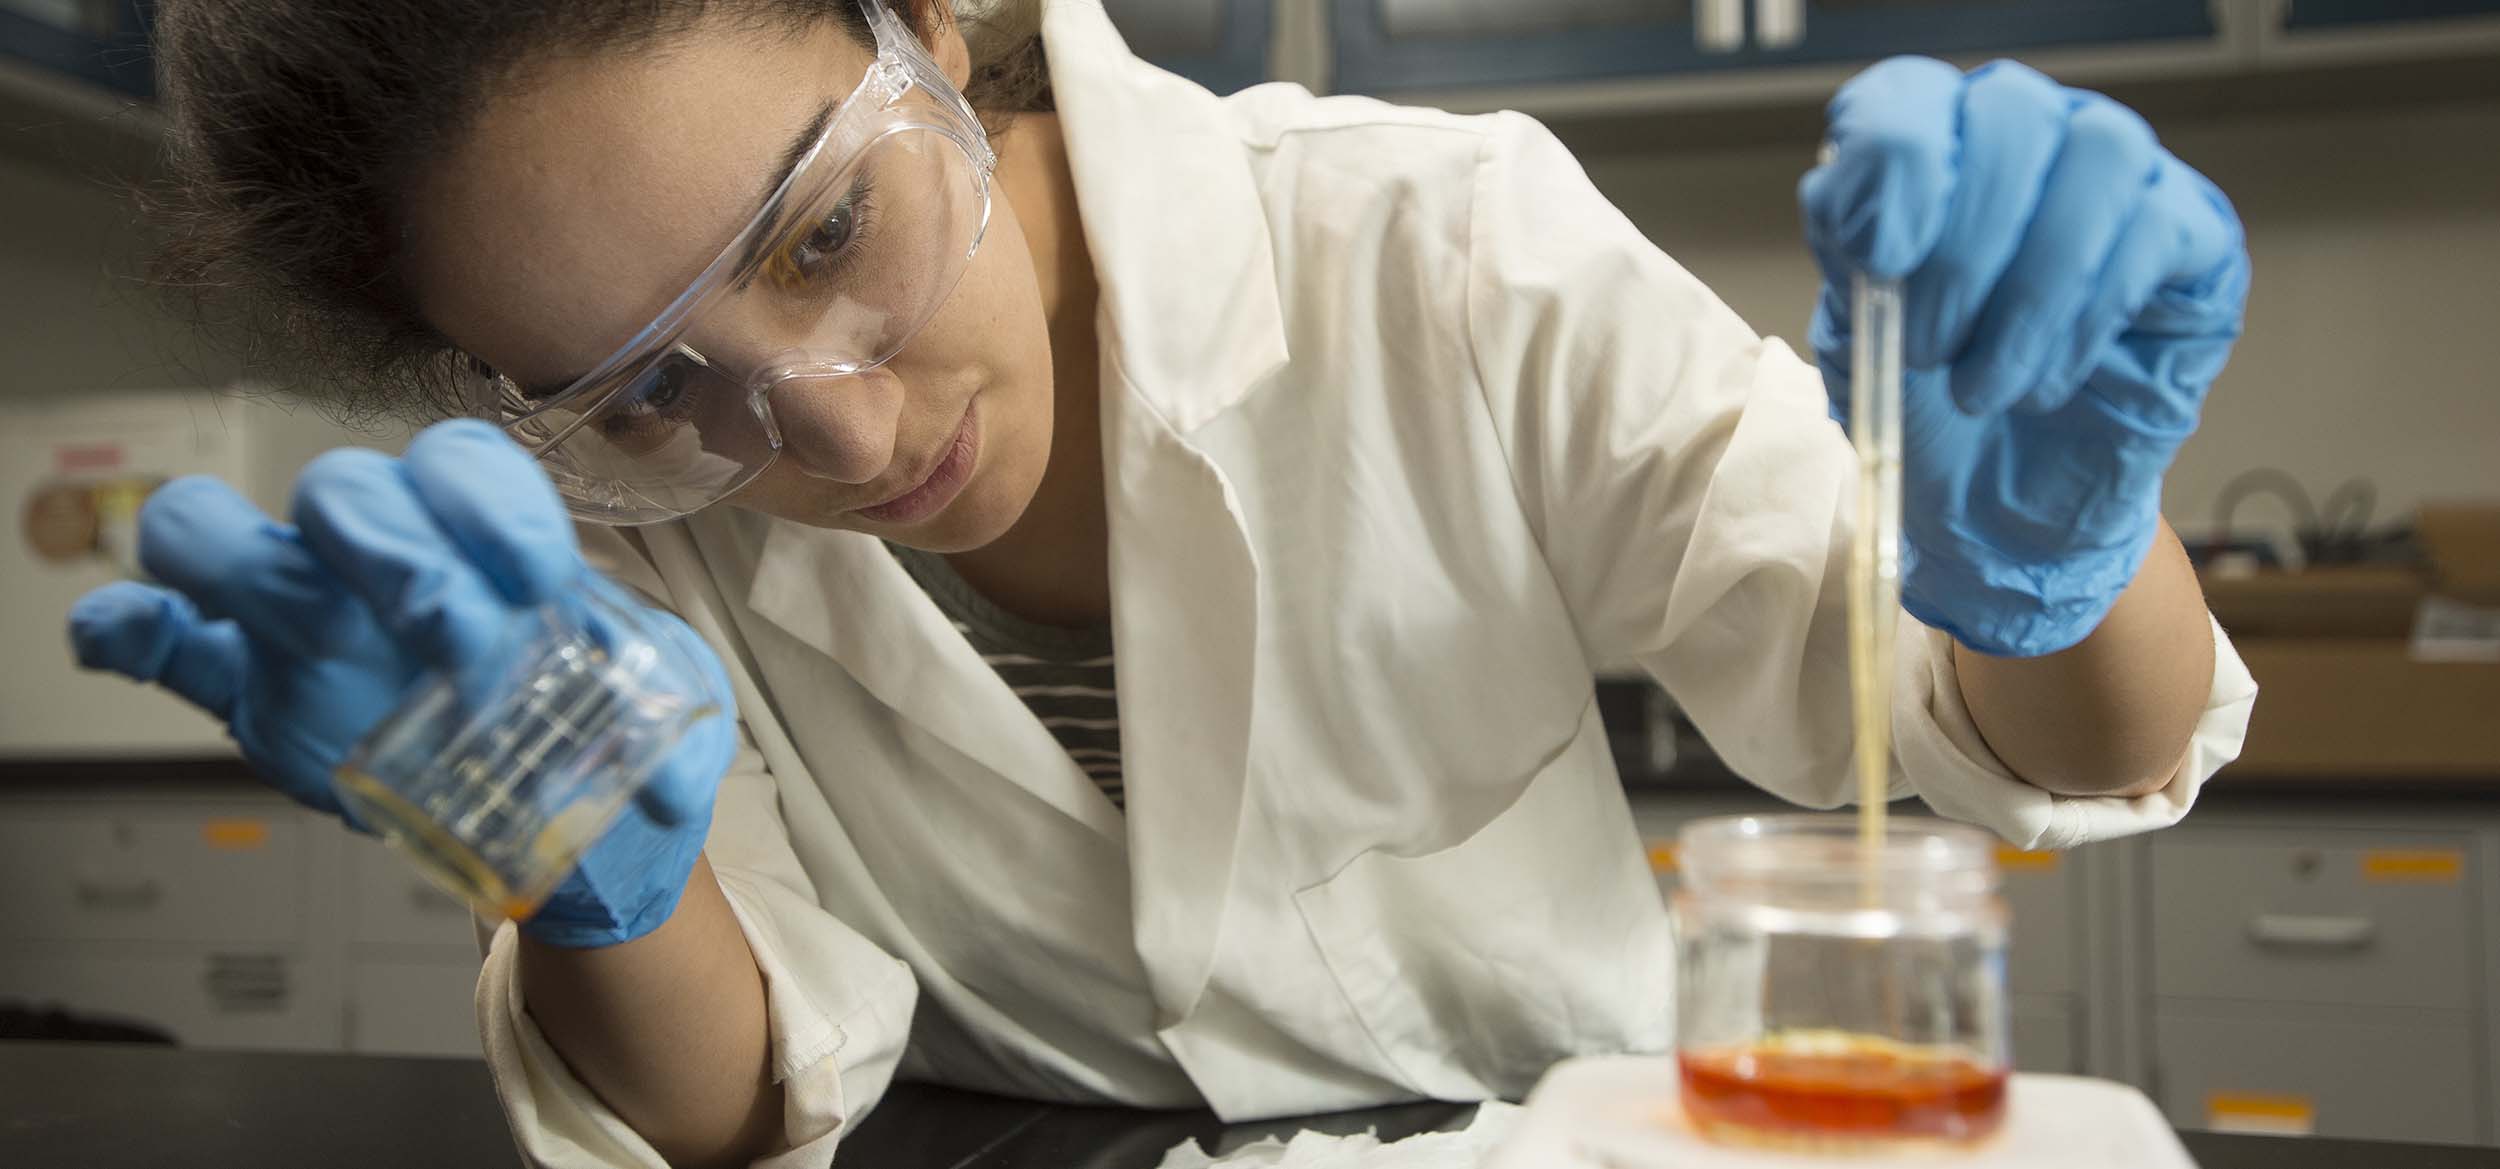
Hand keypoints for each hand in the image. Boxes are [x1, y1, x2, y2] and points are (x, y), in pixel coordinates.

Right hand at [68, 420, 735, 946]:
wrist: (576, 830)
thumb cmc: (603, 735)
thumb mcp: (660, 707)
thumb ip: (662, 712)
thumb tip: (665, 777)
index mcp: (481, 535)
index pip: (462, 462)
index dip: (492, 508)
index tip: (541, 583)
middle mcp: (383, 556)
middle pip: (348, 490)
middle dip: (401, 552)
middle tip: (459, 640)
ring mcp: (303, 616)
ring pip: (230, 536)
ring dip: (268, 578)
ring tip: (341, 650)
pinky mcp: (251, 688)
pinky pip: (157, 635)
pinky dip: (128, 627)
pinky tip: (126, 635)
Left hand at [1801, 58, 2248, 656]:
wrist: (2000, 510)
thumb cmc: (1927, 411)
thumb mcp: (1860, 344)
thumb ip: (1851, 266)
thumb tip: (1851, 201)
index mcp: (1932, 149)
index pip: (1911, 96)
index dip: (1896, 159)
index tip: (1879, 255)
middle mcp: (2027, 140)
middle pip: (2011, 113)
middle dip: (1962, 247)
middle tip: (1928, 349)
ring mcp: (2117, 181)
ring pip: (2099, 158)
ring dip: (2030, 291)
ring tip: (1984, 389)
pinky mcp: (2194, 239)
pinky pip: (2157, 233)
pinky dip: (2087, 320)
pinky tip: (2046, 383)